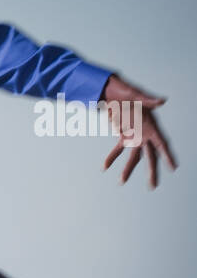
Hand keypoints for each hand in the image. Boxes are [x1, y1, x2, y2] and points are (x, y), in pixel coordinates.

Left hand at [100, 74, 176, 188]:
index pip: (161, 143)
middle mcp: (144, 133)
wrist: (110, 91)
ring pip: (133, 156)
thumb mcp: (136, 95)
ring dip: (128, 169)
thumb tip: (162, 101)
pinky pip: (118, 149)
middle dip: (151, 171)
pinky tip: (104, 167)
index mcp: (150, 125)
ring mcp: (134, 135)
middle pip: (149, 156)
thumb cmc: (126, 91)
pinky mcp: (122, 135)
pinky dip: (111, 158)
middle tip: (152, 186)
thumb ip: (148, 100)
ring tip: (121, 183)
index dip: (167, 155)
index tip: (173, 168)